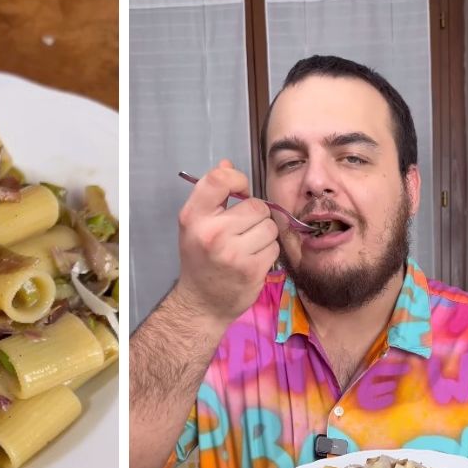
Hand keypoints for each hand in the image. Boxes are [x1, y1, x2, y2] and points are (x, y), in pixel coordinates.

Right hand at [172, 160, 279, 324]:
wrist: (201, 303)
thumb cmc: (200, 259)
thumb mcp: (195, 225)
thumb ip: (211, 195)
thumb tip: (227, 164)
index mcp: (193, 217)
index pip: (219, 179)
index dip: (237, 179)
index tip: (238, 191)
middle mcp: (211, 233)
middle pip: (255, 205)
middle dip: (253, 217)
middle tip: (239, 232)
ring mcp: (232, 253)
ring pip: (269, 225)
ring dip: (263, 235)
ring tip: (245, 247)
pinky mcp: (251, 269)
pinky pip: (274, 246)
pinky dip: (267, 253)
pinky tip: (251, 261)